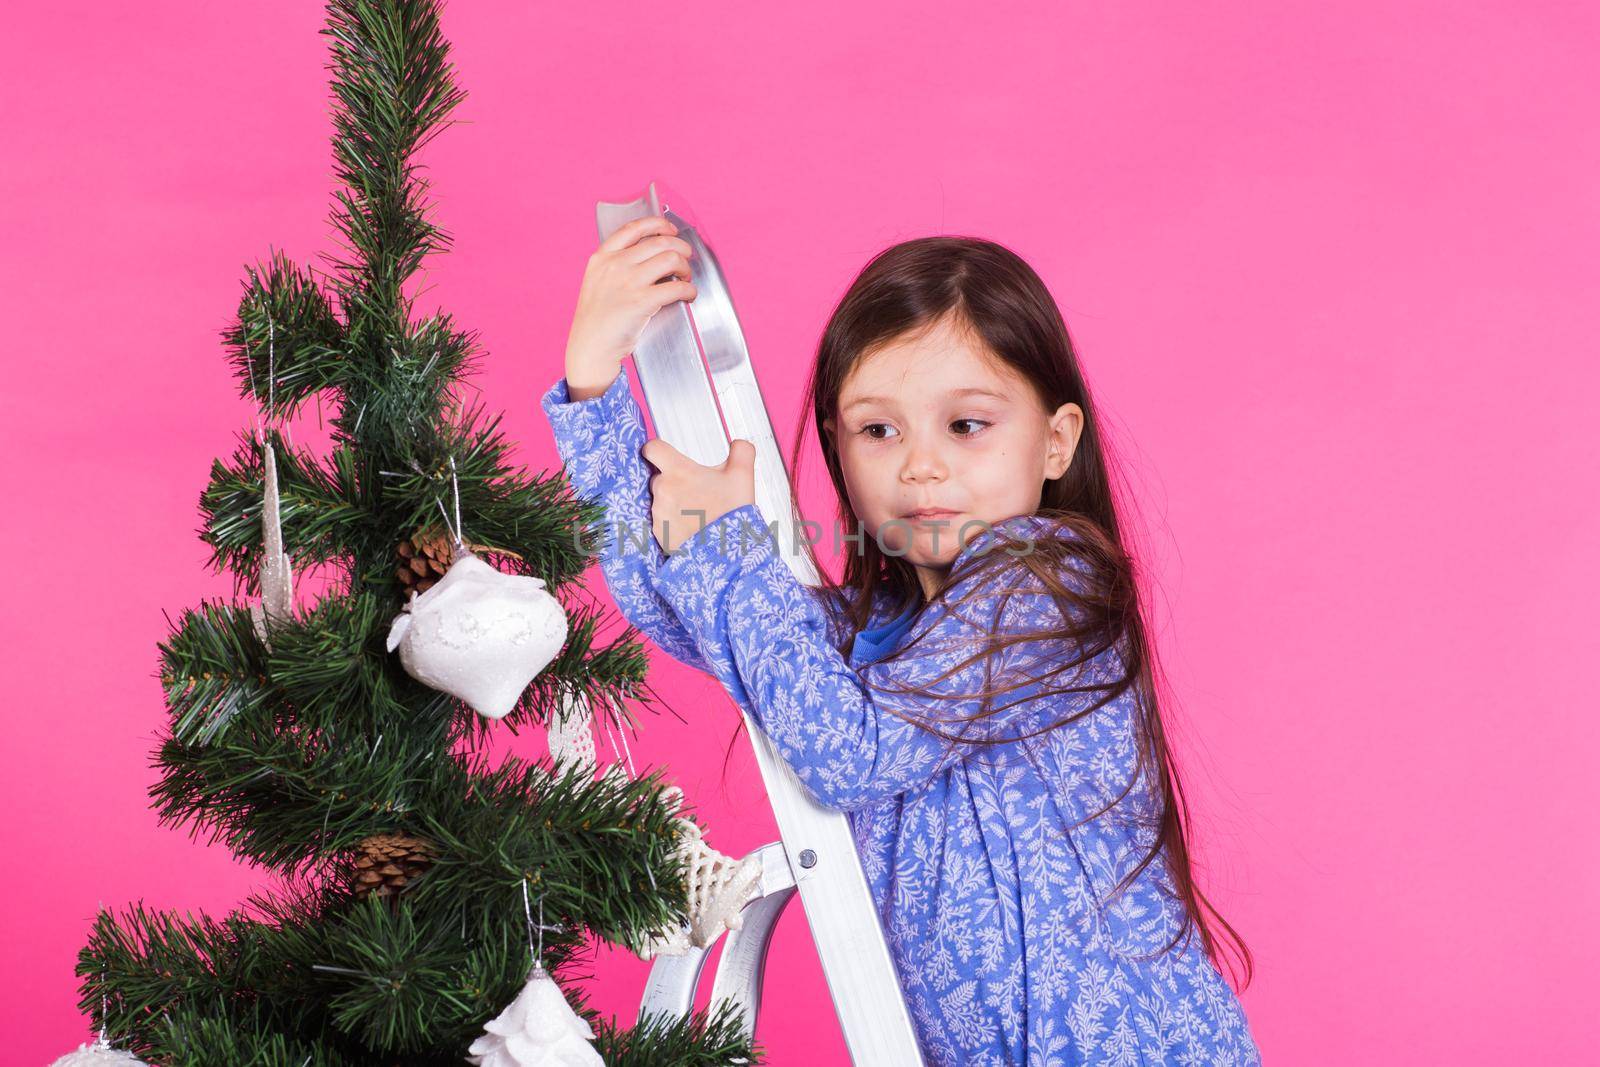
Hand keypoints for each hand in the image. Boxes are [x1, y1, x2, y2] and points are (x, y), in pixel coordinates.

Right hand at [565, 214, 697, 399]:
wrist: (590, 346)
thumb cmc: (597, 319)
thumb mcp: (597, 282)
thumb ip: (617, 266)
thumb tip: (654, 258)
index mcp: (602, 257)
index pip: (634, 228)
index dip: (658, 224)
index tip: (670, 229)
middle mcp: (615, 265)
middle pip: (659, 242)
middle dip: (680, 248)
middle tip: (686, 259)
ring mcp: (628, 282)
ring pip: (671, 259)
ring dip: (686, 267)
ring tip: (686, 278)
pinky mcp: (642, 301)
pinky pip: (676, 287)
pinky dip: (689, 290)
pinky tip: (689, 295)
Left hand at [643, 438, 757, 554]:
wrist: (726, 551)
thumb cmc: (732, 513)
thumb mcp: (743, 475)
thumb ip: (741, 451)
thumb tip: (738, 443)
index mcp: (679, 471)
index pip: (652, 448)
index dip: (658, 449)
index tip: (665, 454)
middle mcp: (663, 490)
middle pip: (658, 475)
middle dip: (674, 480)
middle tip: (697, 490)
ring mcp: (659, 512)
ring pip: (660, 499)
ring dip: (674, 501)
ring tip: (697, 510)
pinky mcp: (658, 532)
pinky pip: (661, 520)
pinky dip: (672, 520)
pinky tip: (691, 524)